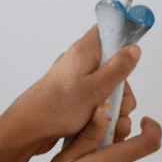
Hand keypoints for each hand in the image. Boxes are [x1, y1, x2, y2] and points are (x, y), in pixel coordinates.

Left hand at [0, 28, 139, 158]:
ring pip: (107, 87)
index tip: (129, 64)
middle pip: (113, 66)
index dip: (122, 41)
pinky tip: (100, 127)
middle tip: (117, 106)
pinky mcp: (73, 98)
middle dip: (121, 88)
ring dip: (113, 105)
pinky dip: (101, 113)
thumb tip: (133, 49)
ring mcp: (76, 81)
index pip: (107, 31)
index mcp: (84, 52)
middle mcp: (80, 63)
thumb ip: (117, 68)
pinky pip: (95, 101)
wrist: (28, 130)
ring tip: (108, 121)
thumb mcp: (96, 88)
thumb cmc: (57, 108)